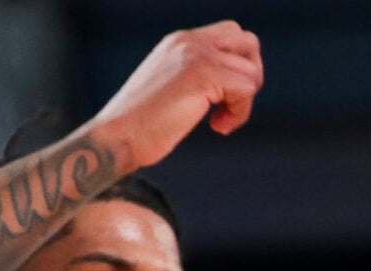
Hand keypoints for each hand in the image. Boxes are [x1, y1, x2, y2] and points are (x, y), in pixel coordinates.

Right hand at [89, 21, 264, 168]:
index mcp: (180, 41)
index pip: (231, 34)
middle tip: (230, 104)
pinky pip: (246, 90)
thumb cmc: (140, 125)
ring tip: (219, 121)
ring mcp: (196, 55)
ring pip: (252, 71)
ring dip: (244, 103)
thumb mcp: (171, 87)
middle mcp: (189, 41)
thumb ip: (196, 75)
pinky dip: (239, 114)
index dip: (238, 66)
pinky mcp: (202, 75)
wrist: (117, 137)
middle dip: (251, 77)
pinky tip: (217, 127)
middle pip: (249, 43)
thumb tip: (231, 84)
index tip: (222, 96)